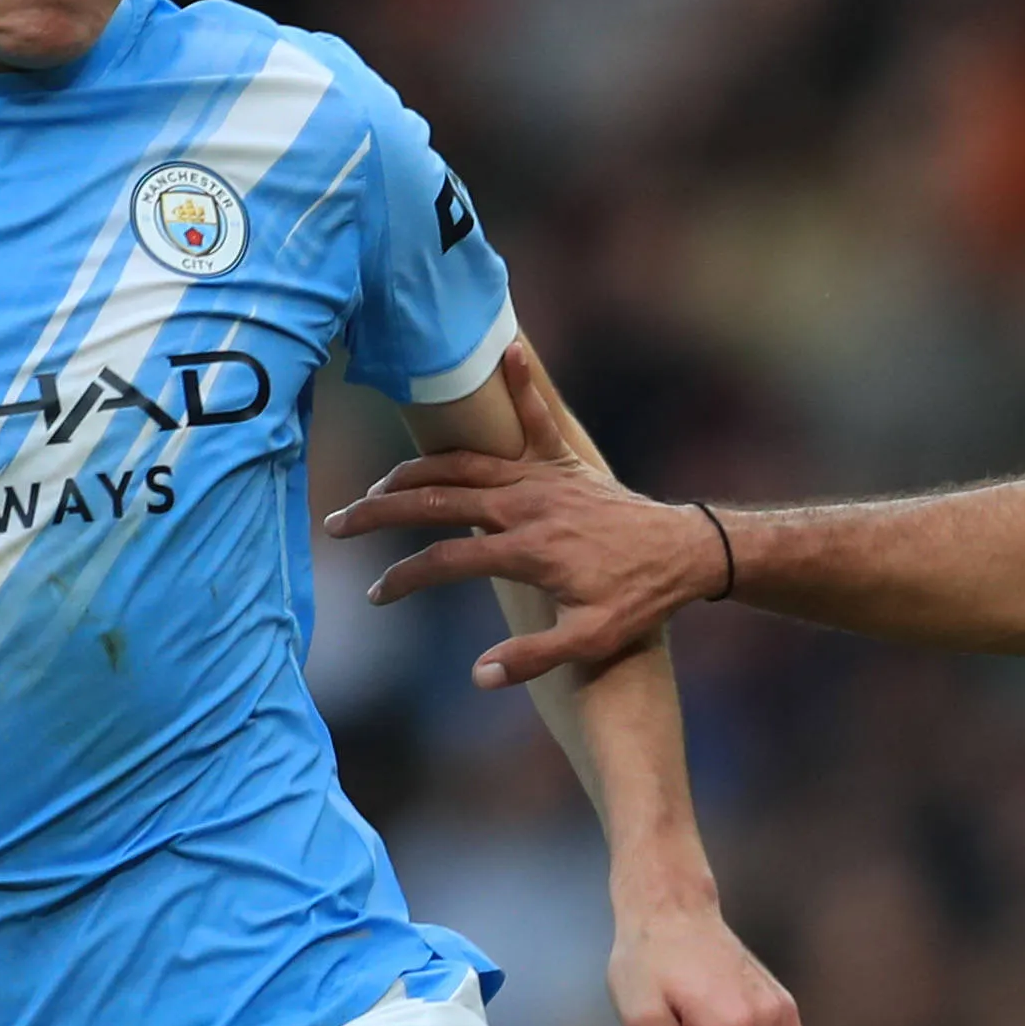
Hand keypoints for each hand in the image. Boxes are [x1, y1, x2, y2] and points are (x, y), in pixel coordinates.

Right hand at [325, 345, 726, 684]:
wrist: (687, 556)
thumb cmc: (638, 601)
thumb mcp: (590, 642)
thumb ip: (532, 656)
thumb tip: (477, 675)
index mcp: (527, 551)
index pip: (444, 562)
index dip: (403, 579)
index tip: (376, 593)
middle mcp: (527, 506)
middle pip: (436, 500)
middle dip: (381, 512)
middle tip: (338, 523)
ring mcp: (544, 479)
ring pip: (464, 464)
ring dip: (416, 469)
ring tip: (378, 485)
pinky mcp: (564, 463)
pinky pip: (538, 416)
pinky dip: (522, 384)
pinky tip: (507, 350)